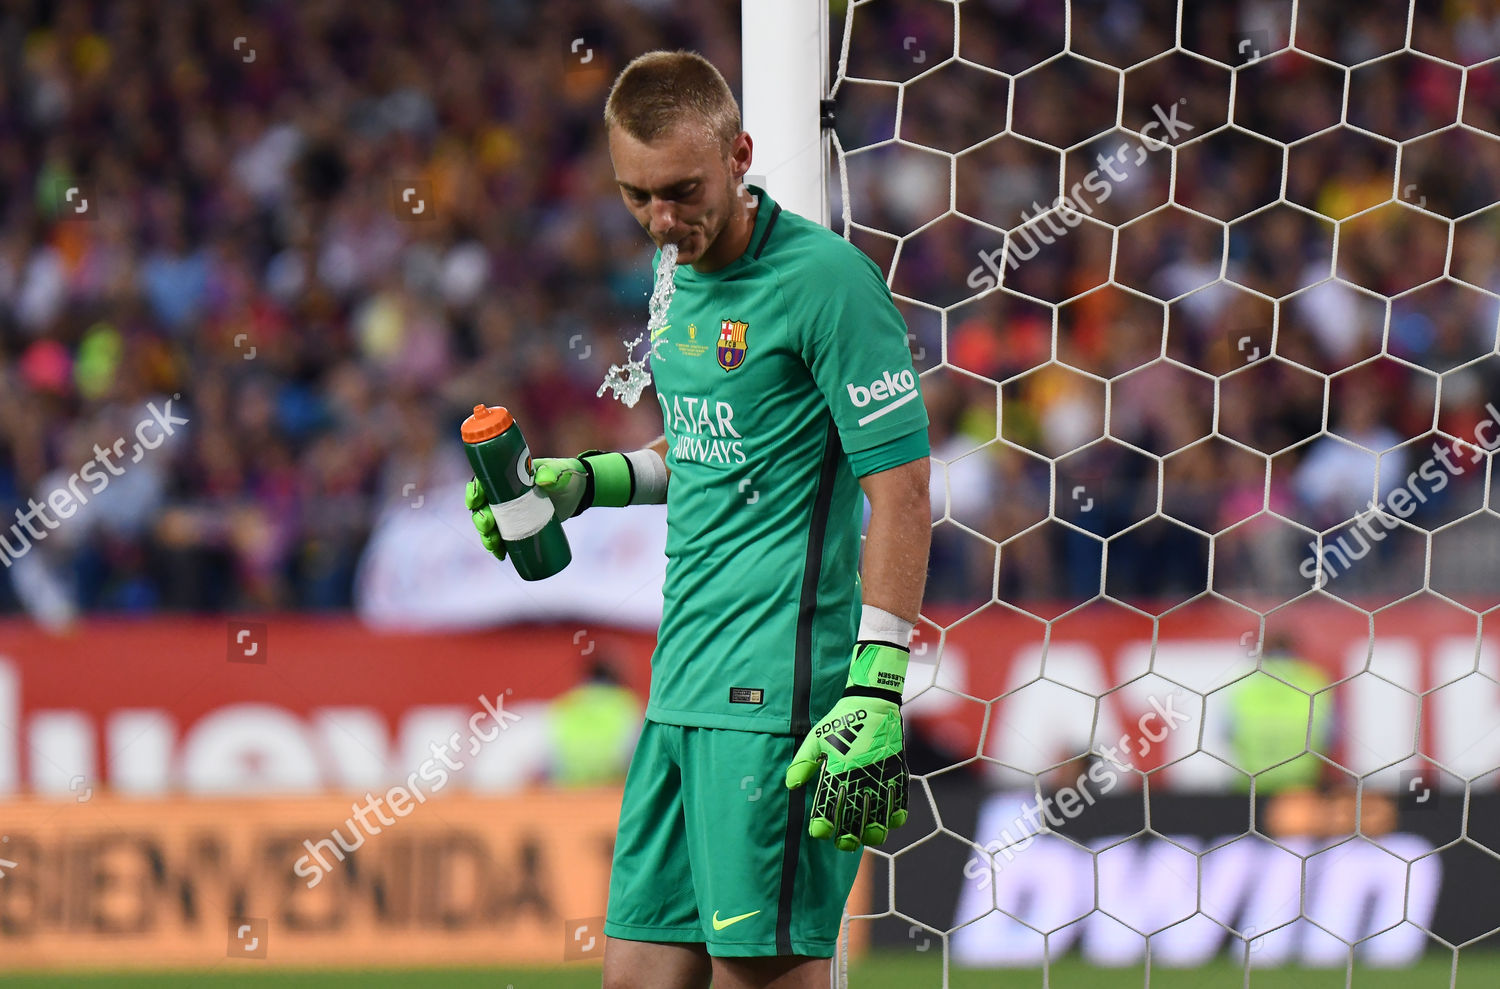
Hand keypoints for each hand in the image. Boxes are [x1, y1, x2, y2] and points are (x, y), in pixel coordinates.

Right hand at [465, 457, 594, 559]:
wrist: (575, 493)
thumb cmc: (564, 477)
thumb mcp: (559, 473)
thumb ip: (552, 473)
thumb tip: (543, 480)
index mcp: (507, 477)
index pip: (484, 482)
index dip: (474, 491)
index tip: (474, 501)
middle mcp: (504, 494)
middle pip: (483, 507)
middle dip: (480, 519)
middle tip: (487, 527)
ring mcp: (511, 511)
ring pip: (490, 524)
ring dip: (486, 536)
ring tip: (493, 546)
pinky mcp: (519, 525)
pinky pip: (503, 537)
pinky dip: (499, 547)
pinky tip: (500, 555)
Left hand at [785, 642, 909, 849]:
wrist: (872, 702)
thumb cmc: (840, 721)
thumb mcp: (815, 739)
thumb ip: (803, 763)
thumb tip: (791, 785)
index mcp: (837, 769)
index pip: (828, 805)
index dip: (823, 824)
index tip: (819, 833)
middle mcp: (859, 776)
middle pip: (854, 817)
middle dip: (847, 836)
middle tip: (842, 844)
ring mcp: (880, 775)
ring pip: (879, 815)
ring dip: (873, 831)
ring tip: (867, 838)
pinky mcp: (897, 771)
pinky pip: (900, 800)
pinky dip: (896, 814)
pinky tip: (890, 822)